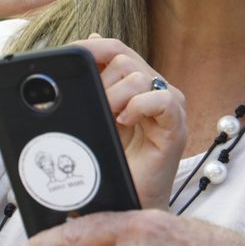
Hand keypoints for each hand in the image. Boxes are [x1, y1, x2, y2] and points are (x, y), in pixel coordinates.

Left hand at [73, 36, 187, 209]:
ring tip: (109, 120)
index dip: (91, 48)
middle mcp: (155, 89)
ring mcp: (170, 106)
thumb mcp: (93, 118)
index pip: (115, 49)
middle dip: (100, 81)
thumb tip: (87, 41)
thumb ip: (92, 83)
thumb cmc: (112, 164)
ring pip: (138, 76)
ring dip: (114, 96)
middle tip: (93, 108)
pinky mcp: (177, 126)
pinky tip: (125, 121)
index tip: (67, 56)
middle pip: (125, 59)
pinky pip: (162, 99)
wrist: (126, 204)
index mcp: (136, 84)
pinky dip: (139, 106)